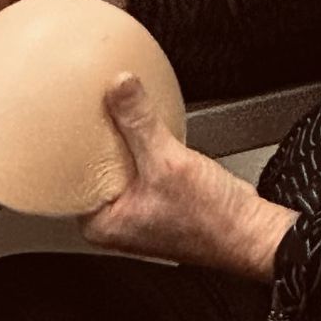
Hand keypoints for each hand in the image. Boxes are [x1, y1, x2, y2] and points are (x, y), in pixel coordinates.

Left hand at [83, 75, 295, 278]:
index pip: (69, 174)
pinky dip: (142, 148)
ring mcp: (134, 211)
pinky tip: (148, 132)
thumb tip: (119, 87)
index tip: (74, 113)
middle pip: (93, 166)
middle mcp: (113, 221)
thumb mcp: (169, 162)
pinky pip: (138, 166)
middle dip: (99, 138)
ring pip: (117, 164)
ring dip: (124, 141)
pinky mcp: (154, 200)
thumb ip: (139, 121)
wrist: (251, 232)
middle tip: (99, 105)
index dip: (72, 142)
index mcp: (100, 224)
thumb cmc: (213, 220)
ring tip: (126, 116)